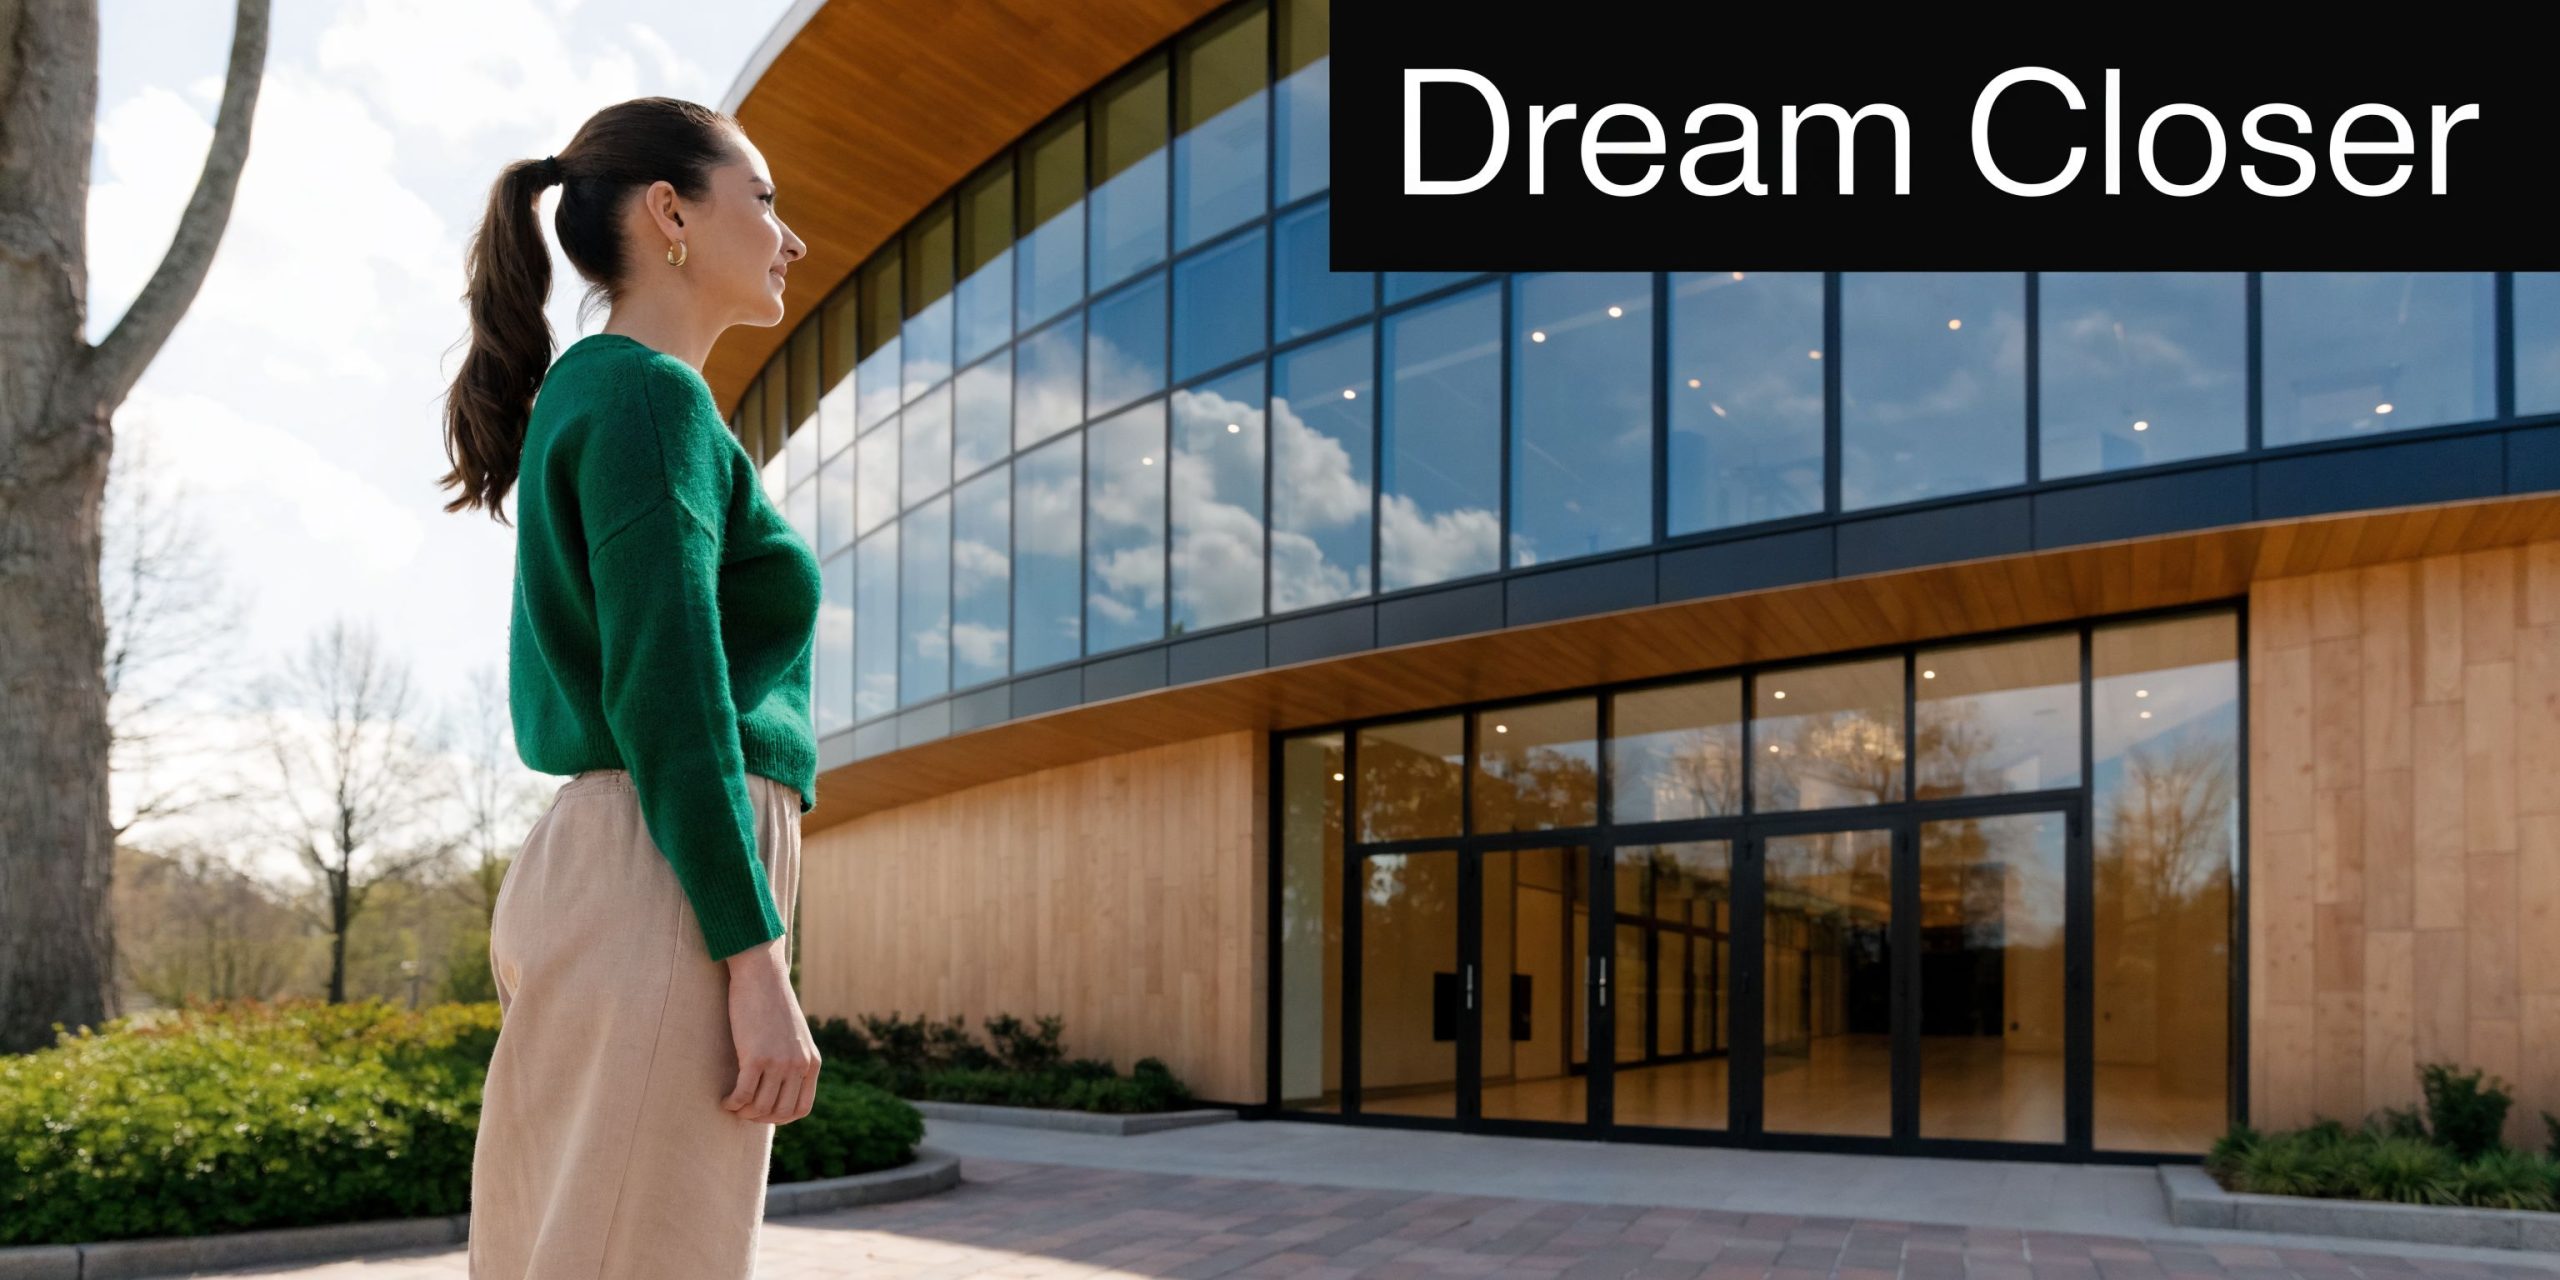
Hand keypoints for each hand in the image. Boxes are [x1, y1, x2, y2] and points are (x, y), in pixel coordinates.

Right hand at [721, 934, 820, 1123]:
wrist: (763, 977)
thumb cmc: (774, 1005)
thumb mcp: (795, 1036)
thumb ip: (794, 1060)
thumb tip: (781, 1086)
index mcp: (811, 1062)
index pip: (801, 1109)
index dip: (780, 1118)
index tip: (763, 1113)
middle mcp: (798, 1065)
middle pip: (779, 1112)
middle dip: (759, 1118)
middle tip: (743, 1110)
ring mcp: (779, 1062)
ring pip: (760, 1107)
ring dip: (743, 1112)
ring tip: (733, 1103)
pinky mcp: (756, 1057)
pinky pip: (743, 1095)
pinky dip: (732, 1103)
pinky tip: (725, 1099)